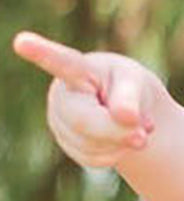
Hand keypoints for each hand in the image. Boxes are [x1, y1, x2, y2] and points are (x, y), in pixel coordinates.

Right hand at [13, 31, 163, 168]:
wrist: (123, 108)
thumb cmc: (127, 86)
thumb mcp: (135, 84)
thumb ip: (129, 98)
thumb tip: (126, 118)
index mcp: (78, 70)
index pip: (61, 63)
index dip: (42, 53)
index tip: (22, 41)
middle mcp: (61, 95)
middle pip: (83, 121)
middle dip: (116, 131)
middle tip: (144, 137)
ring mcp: (60, 121)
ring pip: (91, 145)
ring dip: (121, 143)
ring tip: (136, 128)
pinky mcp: (68, 143)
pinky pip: (95, 159)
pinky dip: (116, 154)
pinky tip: (122, 141)